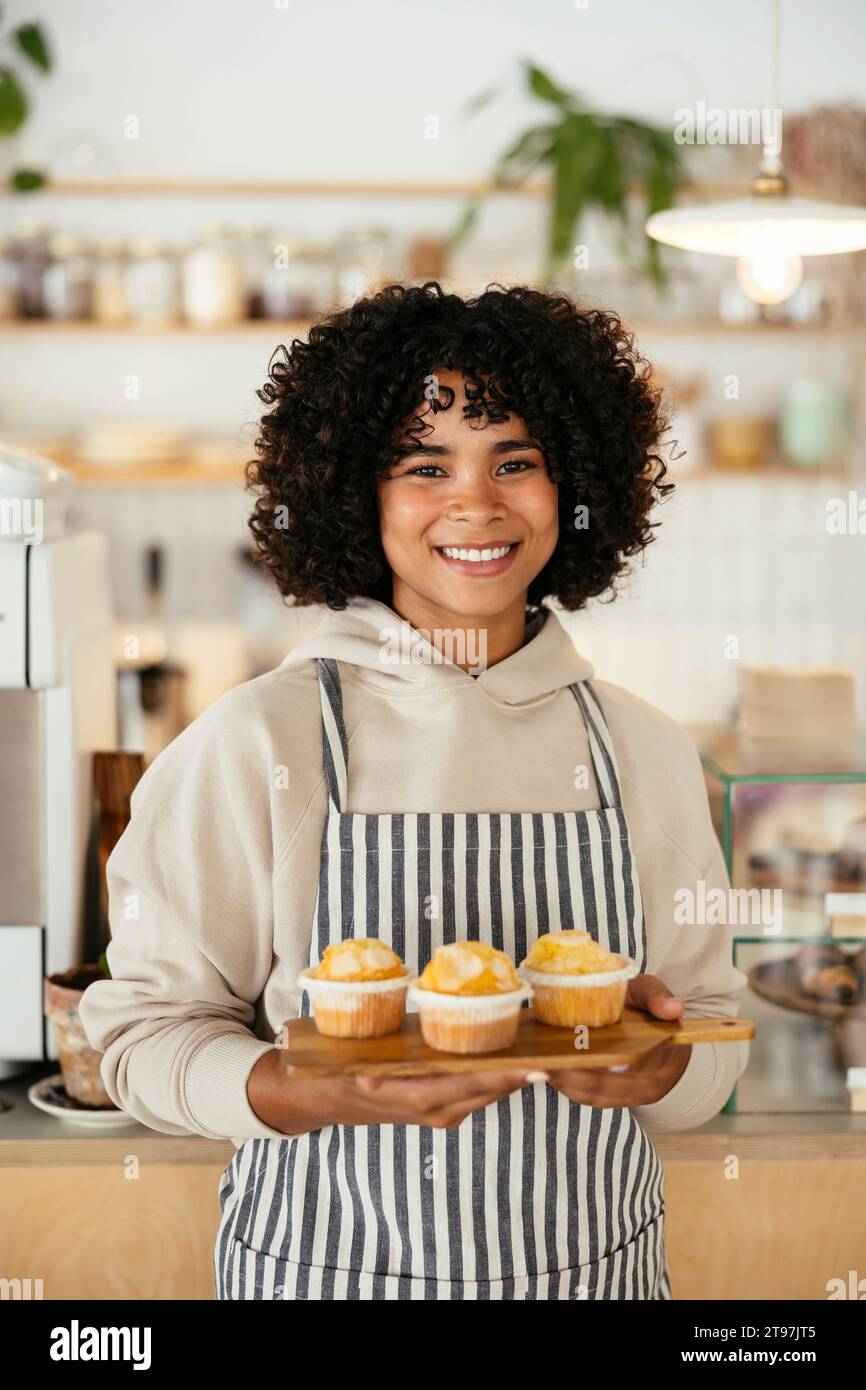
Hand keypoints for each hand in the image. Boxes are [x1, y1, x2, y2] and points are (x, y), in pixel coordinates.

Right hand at [248, 1048, 537, 1134]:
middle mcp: (438, 1109)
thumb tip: (373, 1068)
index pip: (473, 1086)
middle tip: (560, 1050)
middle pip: (493, 1088)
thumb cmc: (340, 1073)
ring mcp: (443, 1110)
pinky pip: (479, 1089)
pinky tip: (514, 1051)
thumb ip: (366, 1071)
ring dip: (515, 1071)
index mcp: (419, 1099)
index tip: (539, 1066)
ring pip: (489, 1089)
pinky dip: (498, 1073)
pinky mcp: (444, 1103)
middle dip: (524, 1072)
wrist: (327, 1099)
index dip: (507, 1077)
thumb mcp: (352, 1068)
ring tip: (548, 1046)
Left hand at [531, 974, 691, 1108]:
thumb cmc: (650, 1008)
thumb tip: (675, 1007)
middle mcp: (647, 1084)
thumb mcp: (652, 993)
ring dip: (564, 1085)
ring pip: (593, 1096)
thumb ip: (658, 998)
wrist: (664, 1034)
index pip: (622, 1065)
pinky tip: (550, 1073)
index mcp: (658, 1058)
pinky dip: (569, 1088)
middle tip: (539, 1062)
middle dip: (568, 1077)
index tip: (563, 1055)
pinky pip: (591, 1098)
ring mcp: (632, 1095)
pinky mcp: (618, 1097)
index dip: (591, 1064)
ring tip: (537, 1068)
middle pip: (601, 1087)